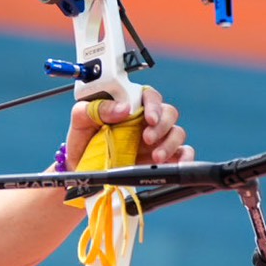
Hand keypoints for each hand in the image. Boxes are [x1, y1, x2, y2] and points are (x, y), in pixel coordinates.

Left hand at [64, 86, 192, 167]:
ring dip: (170, 144)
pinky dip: (185, 158)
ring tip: (156, 157)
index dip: (153, 104)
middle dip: (162, 125)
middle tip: (147, 139)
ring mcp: (156, 140)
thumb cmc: (82, 140)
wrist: (80, 168)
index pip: (150, 96)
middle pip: (168, 113)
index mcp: (130, 105)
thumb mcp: (80, 119)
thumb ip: (96, 108)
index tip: (149, 118)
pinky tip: (177, 165)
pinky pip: (182, 154)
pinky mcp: (162, 159)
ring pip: (177, 133)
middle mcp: (146, 121)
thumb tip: (122, 108)